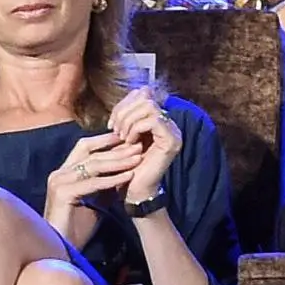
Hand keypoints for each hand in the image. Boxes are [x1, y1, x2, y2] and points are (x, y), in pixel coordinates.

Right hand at [43, 129, 147, 229]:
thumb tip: (126, 171)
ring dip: (117, 161)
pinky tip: (129, 177)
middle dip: (116, 149)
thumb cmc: (78, 227)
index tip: (129, 139)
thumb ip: (105, 184)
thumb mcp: (96, 200)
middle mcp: (59, 173)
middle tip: (138, 146)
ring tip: (137, 158)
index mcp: (65, 172)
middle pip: (90, 152)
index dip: (107, 141)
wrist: (63, 248)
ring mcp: (59, 182)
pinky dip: (112, 179)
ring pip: (92, 165)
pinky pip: (92, 183)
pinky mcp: (62, 194)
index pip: (85, 147)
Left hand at [106, 88, 179, 205]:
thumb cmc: (126, 165)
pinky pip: (152, 121)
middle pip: (146, 97)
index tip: (112, 122)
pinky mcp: (171, 141)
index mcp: (159, 120)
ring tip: (121, 136)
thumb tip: (128, 96)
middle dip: (124, 111)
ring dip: (129, 120)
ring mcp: (173, 132)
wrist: (133, 190)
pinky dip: (136, 128)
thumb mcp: (124, 135)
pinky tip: (128, 142)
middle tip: (115, 130)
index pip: (144, 94)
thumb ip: (127, 116)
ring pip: (149, 107)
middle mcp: (169, 124)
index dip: (124, 103)